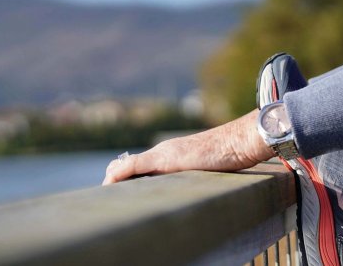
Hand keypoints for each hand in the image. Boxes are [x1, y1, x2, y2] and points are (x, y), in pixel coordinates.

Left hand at [102, 109, 274, 184]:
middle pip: (125, 166)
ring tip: (104, 197)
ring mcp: (163, 155)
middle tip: (105, 201)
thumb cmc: (228, 155)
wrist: (238, 141)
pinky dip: (120, 175)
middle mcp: (162, 153)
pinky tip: (110, 184)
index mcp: (168, 156)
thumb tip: (190, 194)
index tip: (115, 196)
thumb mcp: (205, 169)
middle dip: (112, 183)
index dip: (121, 180)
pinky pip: (135, 166)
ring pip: (125, 167)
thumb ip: (191, 173)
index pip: (135, 167)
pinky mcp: (165, 158)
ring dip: (112, 182)